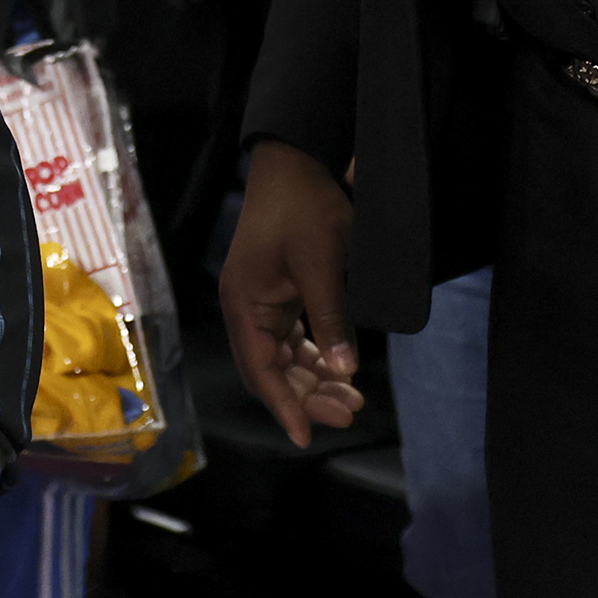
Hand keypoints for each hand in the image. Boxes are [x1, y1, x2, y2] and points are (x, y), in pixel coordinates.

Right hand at [220, 142, 364, 445]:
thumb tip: (345, 371)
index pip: (261, 370)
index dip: (285, 406)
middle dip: (309, 396)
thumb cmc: (304, 206)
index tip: (308, 438)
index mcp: (244, 303)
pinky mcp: (277, 292)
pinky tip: (340, 369)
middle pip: (272, 369)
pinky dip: (314, 357)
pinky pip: (292, 338)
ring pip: (284, 358)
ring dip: (314, 380)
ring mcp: (261, 300)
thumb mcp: (321, 263)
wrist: (296, 159)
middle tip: (351, 412)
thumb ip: (331, 319)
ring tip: (353, 399)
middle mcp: (246, 307)